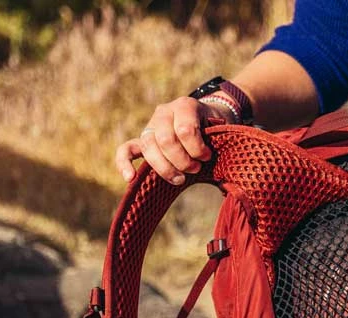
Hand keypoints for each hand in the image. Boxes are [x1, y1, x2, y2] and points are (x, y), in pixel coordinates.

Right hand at [115, 95, 233, 184]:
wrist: (206, 120)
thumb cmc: (215, 130)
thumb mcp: (221, 131)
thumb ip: (218, 146)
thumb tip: (223, 182)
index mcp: (185, 106)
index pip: (184, 130)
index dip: (197, 149)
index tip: (208, 157)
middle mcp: (164, 113)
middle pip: (165, 141)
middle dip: (182, 161)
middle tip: (196, 169)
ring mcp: (151, 126)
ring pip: (149, 147)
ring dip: (165, 168)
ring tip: (180, 179)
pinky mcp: (143, 140)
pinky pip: (126, 149)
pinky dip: (125, 163)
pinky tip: (130, 178)